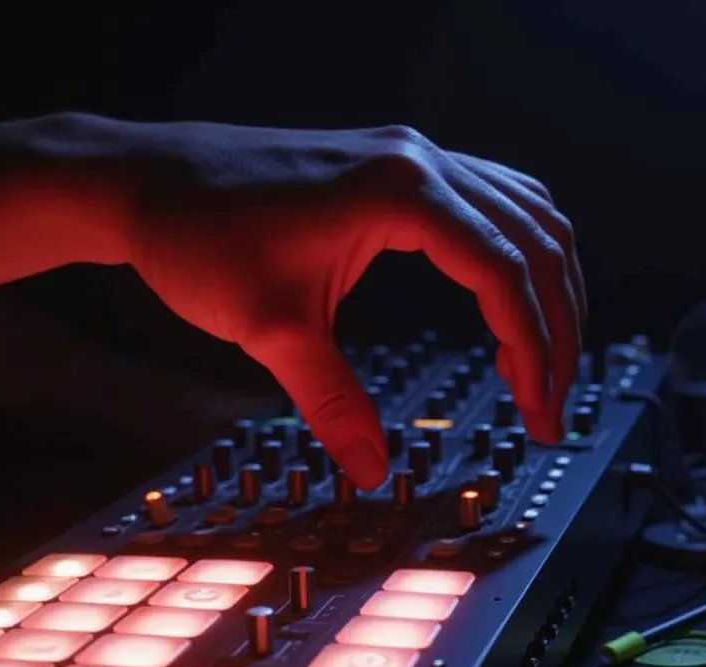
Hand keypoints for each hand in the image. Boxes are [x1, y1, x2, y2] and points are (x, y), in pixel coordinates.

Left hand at [121, 122, 585, 488]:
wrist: (147, 180)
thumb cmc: (197, 237)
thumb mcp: (269, 330)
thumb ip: (332, 402)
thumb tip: (371, 469)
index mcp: (400, 192)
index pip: (504, 272)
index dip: (534, 349)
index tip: (536, 410)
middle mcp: (418, 162)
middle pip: (535, 241)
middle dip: (558, 328)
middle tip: (551, 403)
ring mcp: (412, 156)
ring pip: (528, 213)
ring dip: (551, 287)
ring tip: (547, 361)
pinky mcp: (398, 166)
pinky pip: (495, 200)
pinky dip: (520, 252)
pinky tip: (514, 298)